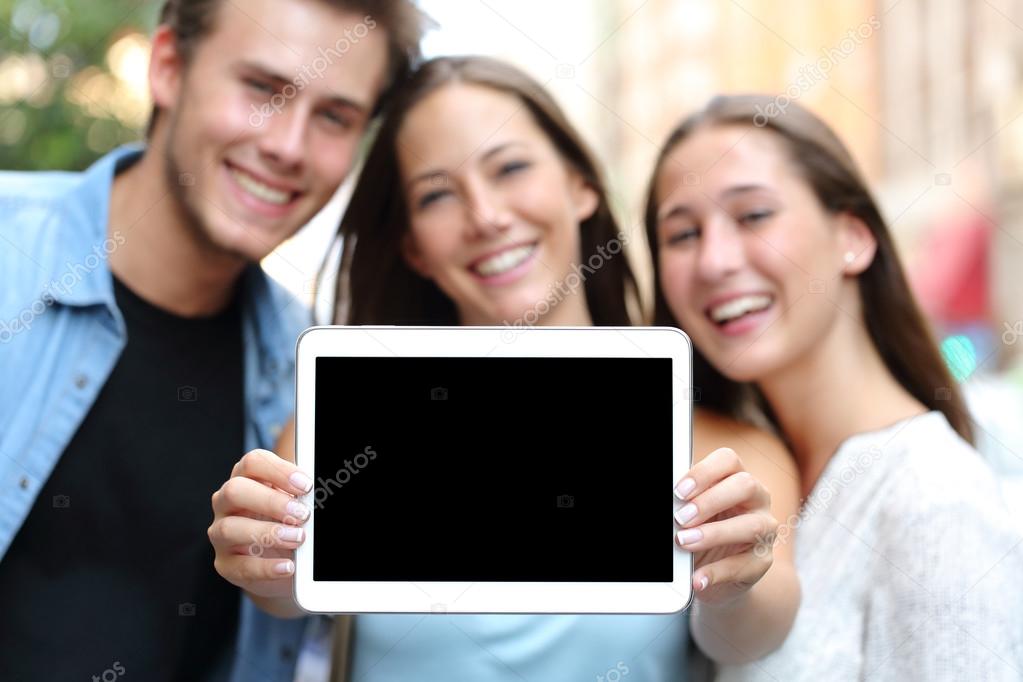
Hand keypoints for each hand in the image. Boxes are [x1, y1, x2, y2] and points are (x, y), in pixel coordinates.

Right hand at [208, 449, 313, 599]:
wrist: (284, 562)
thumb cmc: (289, 523)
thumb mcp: (296, 505)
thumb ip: (301, 497)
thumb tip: (316, 494)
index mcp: (246, 479)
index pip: (252, 462)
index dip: (279, 471)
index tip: (306, 486)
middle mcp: (227, 503)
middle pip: (235, 491)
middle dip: (271, 501)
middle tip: (302, 514)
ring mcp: (221, 534)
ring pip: (229, 528)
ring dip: (268, 533)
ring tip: (298, 538)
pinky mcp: (225, 564)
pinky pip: (240, 565)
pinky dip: (266, 567)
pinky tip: (288, 566)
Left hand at [673, 447, 778, 606]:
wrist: (715, 572)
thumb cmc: (701, 529)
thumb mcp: (692, 512)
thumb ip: (684, 502)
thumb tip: (665, 502)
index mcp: (736, 477)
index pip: (729, 460)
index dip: (704, 472)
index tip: (679, 492)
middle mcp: (757, 499)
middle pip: (745, 485)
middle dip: (710, 501)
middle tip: (680, 518)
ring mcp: (765, 529)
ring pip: (751, 525)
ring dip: (713, 534)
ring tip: (684, 542)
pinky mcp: (762, 561)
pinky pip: (744, 564)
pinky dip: (716, 572)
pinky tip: (696, 578)